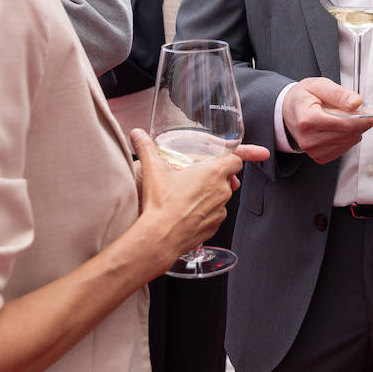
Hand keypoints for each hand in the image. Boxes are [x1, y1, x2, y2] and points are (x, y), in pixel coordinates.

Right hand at [129, 132, 267, 274]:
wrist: (160, 238)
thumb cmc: (160, 204)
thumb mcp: (152, 170)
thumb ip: (146, 148)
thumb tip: (136, 134)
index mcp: (213, 172)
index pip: (236, 160)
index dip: (233, 158)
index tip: (234, 158)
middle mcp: (222, 191)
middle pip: (228, 179)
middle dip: (217, 177)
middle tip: (198, 178)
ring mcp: (220, 210)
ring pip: (221, 198)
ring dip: (211, 195)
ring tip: (189, 196)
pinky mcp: (215, 226)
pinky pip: (215, 215)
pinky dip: (206, 212)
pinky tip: (188, 212)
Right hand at [282, 77, 372, 163]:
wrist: (287, 112)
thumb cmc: (303, 97)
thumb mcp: (318, 85)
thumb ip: (338, 93)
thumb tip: (357, 103)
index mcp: (308, 120)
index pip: (346, 123)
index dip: (368, 119)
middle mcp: (309, 139)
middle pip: (350, 133)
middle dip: (367, 121)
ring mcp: (314, 151)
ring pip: (350, 140)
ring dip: (357, 128)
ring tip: (348, 114)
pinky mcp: (319, 157)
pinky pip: (345, 147)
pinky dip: (349, 136)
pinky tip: (341, 125)